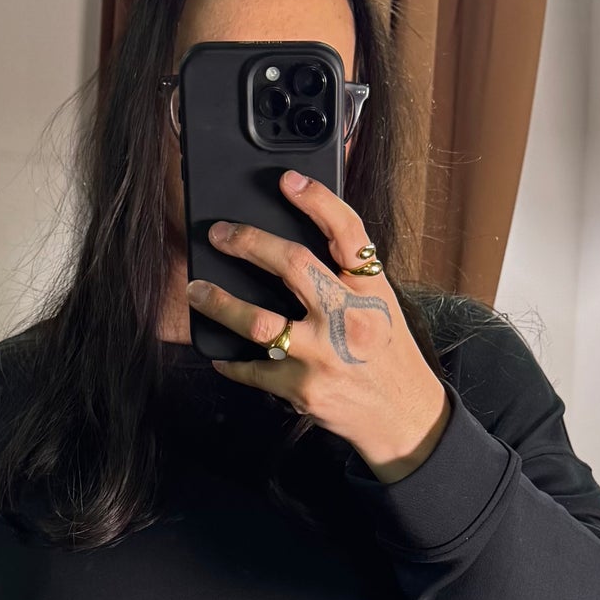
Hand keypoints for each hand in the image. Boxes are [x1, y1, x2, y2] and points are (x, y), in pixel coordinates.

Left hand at [185, 169, 451, 481]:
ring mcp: (322, 355)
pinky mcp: (302, 389)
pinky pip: (253, 369)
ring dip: (219, 302)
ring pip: (258, 321)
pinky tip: (220, 353)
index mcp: (369, 289)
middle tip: (220, 235)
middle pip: (291, 264)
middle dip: (248, 243)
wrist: (403, 418)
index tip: (287, 181)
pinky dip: (231, 361)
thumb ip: (349, 274)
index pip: (346, 231)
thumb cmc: (388, 356)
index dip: (316, 200)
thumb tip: (302, 239)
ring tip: (197, 291)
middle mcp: (346, 317)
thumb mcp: (381, 305)